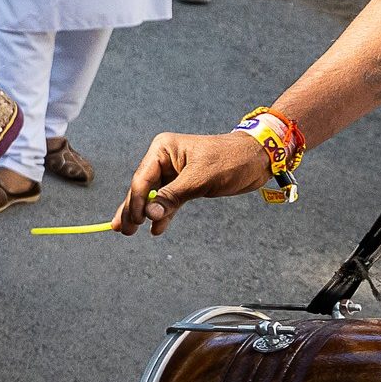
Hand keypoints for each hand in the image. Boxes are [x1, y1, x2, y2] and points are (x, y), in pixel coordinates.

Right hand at [115, 130, 275, 233]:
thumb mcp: (200, 179)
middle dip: (133, 209)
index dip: (136, 202)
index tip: (134, 221)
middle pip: (142, 188)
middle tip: (122, 230)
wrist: (258, 158)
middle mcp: (165, 158)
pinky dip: (163, 214)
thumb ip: (172, 196)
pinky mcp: (185, 183)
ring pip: (153, 196)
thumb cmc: (230, 161)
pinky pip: (169, 200)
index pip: (142, 179)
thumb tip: (150, 214)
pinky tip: (156, 228)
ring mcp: (174, 171)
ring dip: (144, 214)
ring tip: (129, 232)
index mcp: (163, 149)